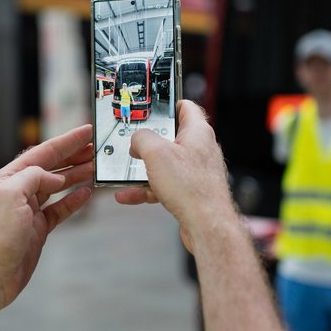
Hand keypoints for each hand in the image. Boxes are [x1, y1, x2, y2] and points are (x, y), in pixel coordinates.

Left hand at [0, 125, 93, 330]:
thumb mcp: (11, 196)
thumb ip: (33, 177)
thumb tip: (55, 177)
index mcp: (10, 178)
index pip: (43, 153)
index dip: (66, 141)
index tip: (86, 131)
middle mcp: (19, 191)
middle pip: (52, 166)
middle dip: (75, 155)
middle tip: (97, 148)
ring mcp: (29, 210)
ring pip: (58, 186)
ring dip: (77, 175)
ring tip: (97, 167)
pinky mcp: (37, 228)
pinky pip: (59, 209)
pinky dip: (74, 200)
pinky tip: (86, 194)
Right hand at [114, 101, 235, 251]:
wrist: (207, 225)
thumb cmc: (191, 188)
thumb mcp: (156, 154)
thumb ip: (142, 139)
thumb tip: (137, 140)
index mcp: (197, 132)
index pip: (185, 107)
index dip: (168, 104)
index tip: (151, 107)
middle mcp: (200, 149)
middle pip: (170, 137)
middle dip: (148, 143)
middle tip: (132, 144)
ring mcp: (196, 171)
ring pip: (165, 164)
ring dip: (143, 170)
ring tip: (124, 174)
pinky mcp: (191, 191)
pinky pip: (165, 185)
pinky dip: (147, 189)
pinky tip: (128, 195)